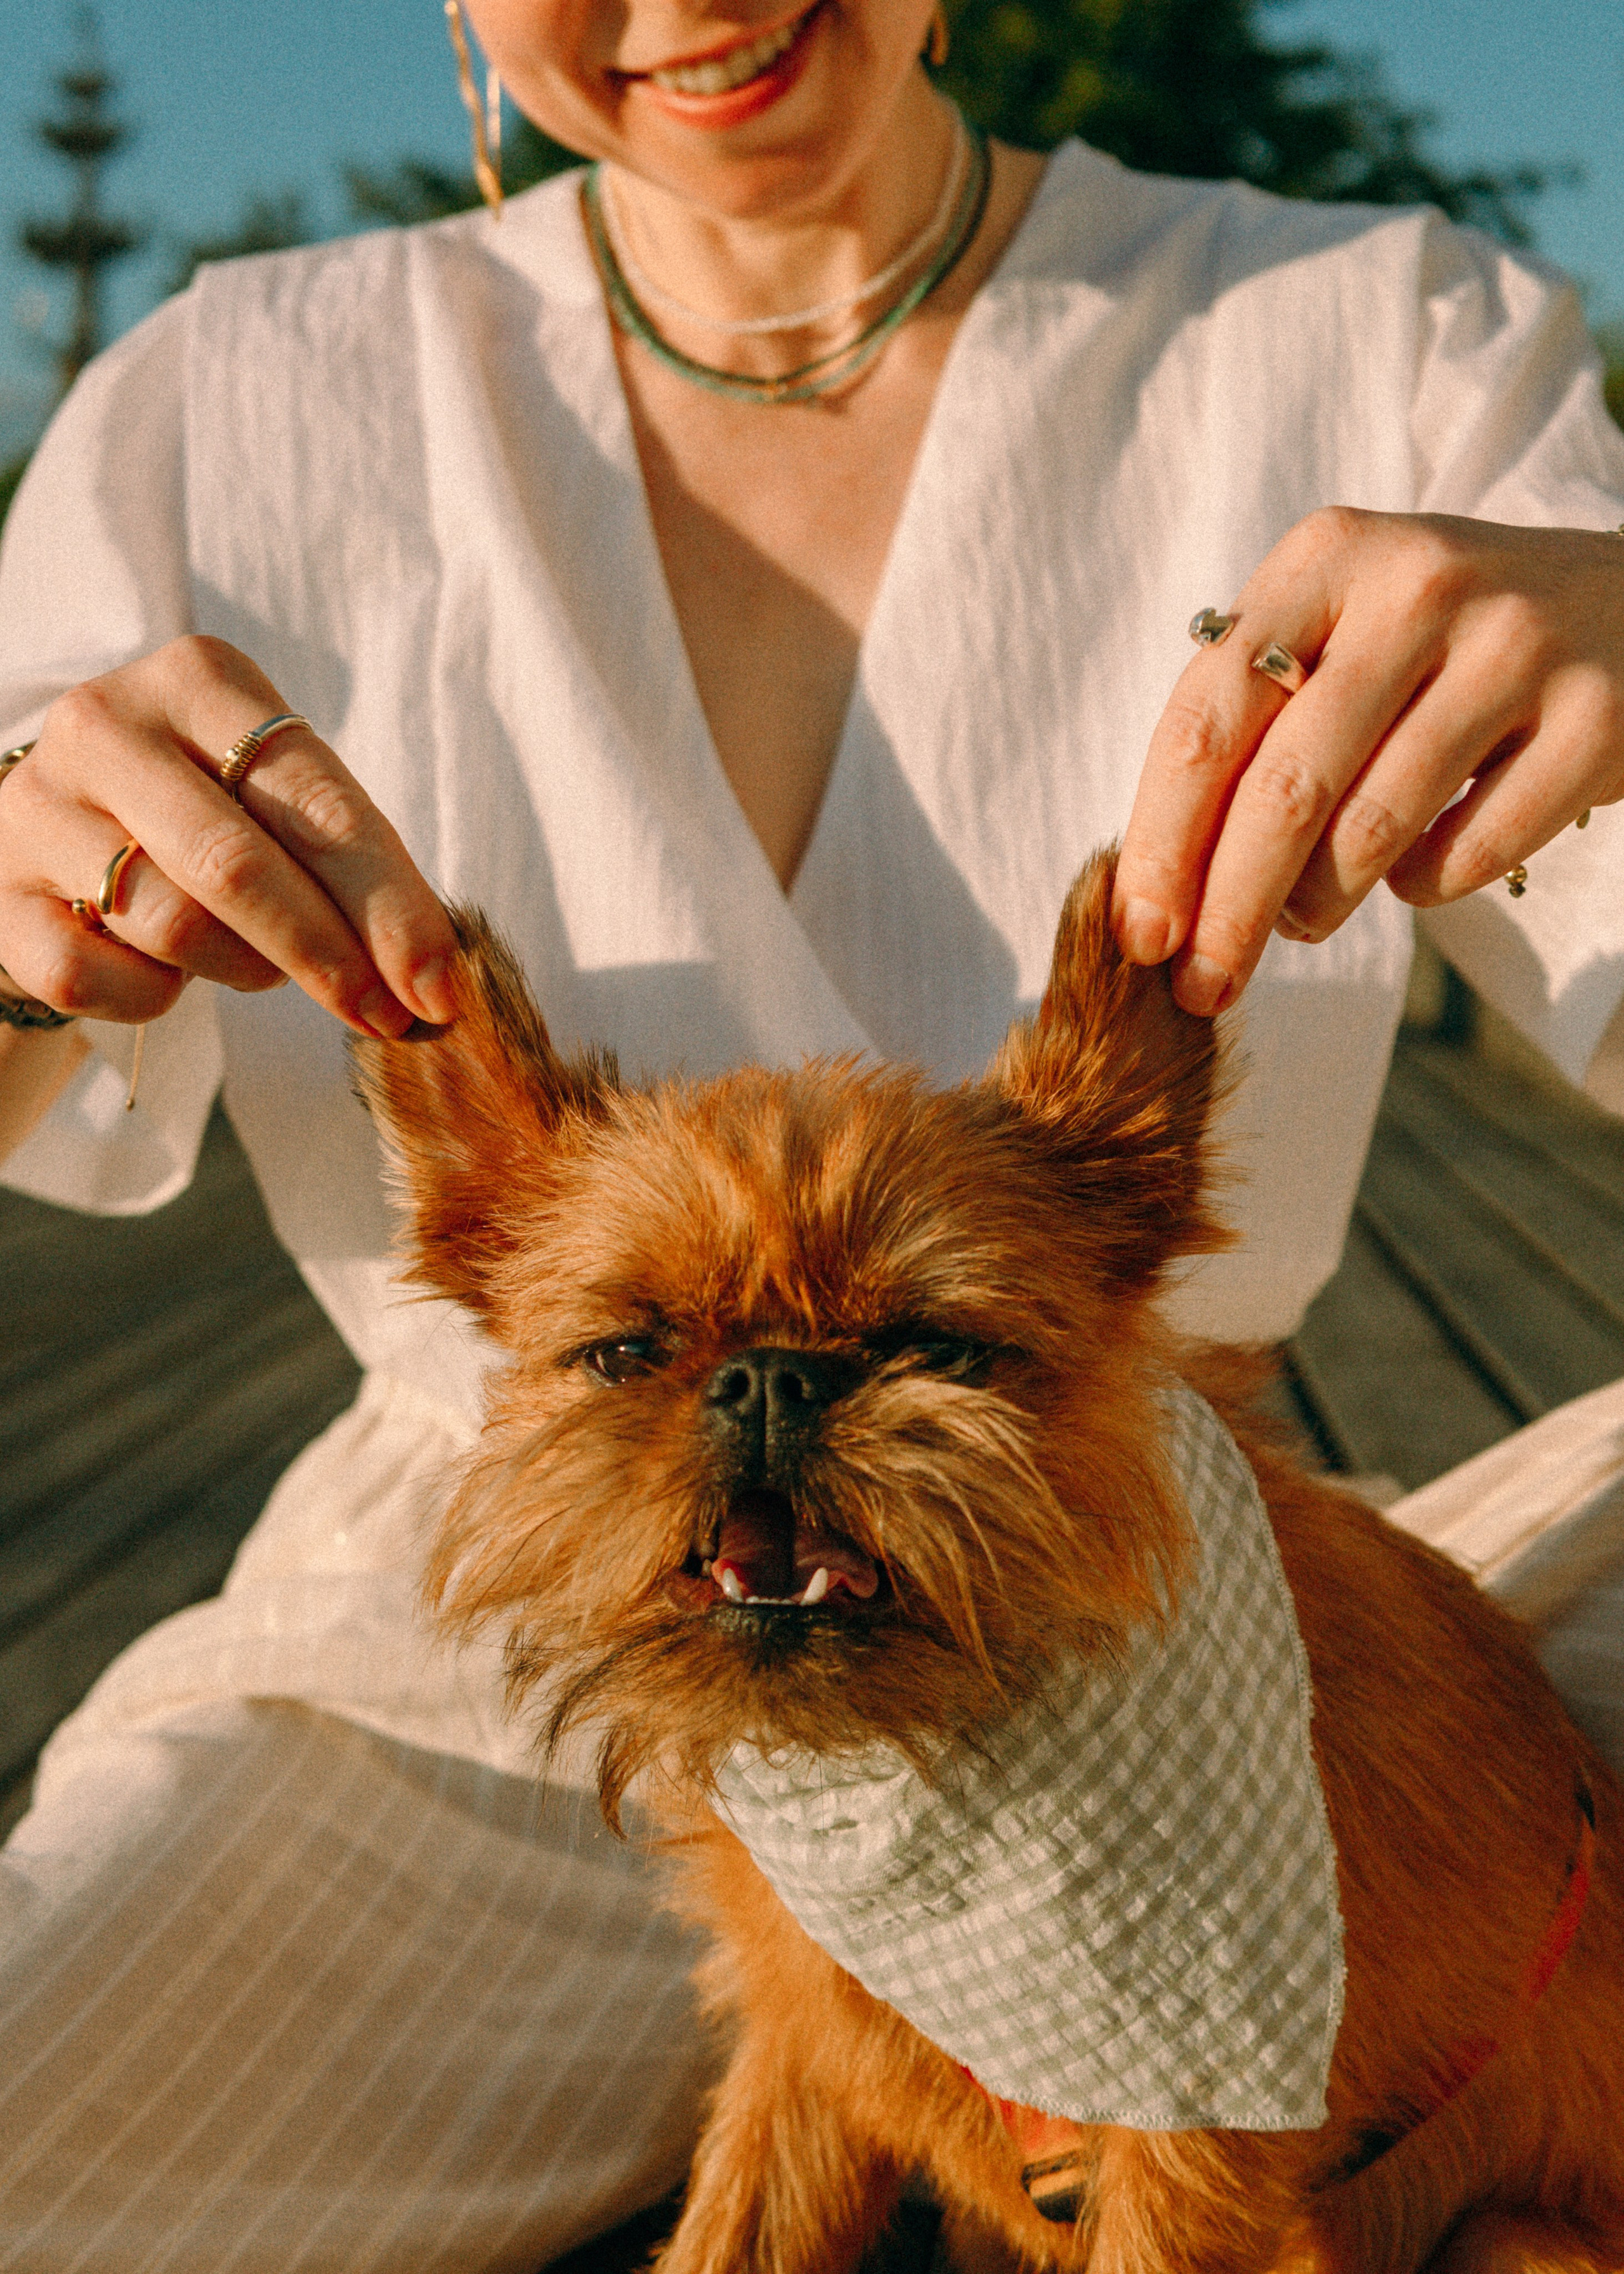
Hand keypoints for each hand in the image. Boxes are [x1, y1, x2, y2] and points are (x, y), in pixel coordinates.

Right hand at [0, 636, 456, 1034]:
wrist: (63, 826)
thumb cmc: (203, 809)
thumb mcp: (275, 796)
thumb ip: (347, 861)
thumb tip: (432, 975)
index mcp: (200, 680)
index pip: (317, 803)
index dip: (389, 906)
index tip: (438, 987)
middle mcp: (107, 724)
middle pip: (238, 866)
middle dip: (329, 957)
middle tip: (384, 1016)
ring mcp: (38, 806)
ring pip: (172, 926)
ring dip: (243, 969)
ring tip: (258, 963)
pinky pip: (95, 976)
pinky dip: (153, 997)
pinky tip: (166, 972)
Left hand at [1112, 509, 1623, 1013]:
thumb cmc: (1439, 645)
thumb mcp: (1338, 636)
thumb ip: (1249, 725)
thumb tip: (1162, 889)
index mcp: (1324, 558)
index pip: (1205, 720)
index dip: (1160, 843)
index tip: (1140, 935)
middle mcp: (1416, 587)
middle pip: (1283, 788)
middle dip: (1228, 910)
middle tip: (1202, 988)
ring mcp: (1514, 646)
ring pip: (1372, 829)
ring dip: (1318, 904)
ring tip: (1304, 919)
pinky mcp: (1594, 718)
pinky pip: (1469, 853)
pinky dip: (1423, 886)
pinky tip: (1416, 867)